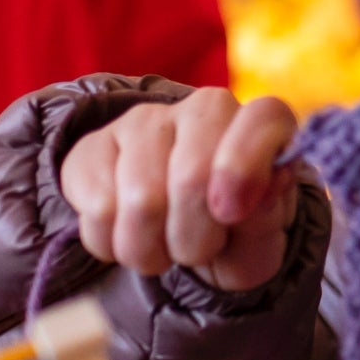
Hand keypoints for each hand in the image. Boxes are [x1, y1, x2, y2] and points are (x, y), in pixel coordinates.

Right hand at [59, 88, 300, 291]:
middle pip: (191, 177)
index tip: (231, 215)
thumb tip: (266, 185)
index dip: (244, 170)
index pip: (263, 120)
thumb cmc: (231, 236)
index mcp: (261, 122)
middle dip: (195, 240)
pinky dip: (111, 243)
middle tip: (199, 250)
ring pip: (140, 200)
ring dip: (151, 250)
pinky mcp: (92, 146)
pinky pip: (97, 207)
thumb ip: (267, 216)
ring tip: (164, 248)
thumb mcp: (260, 242)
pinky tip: (128, 234)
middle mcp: (205, 108)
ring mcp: (144, 121)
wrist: (178, 238)